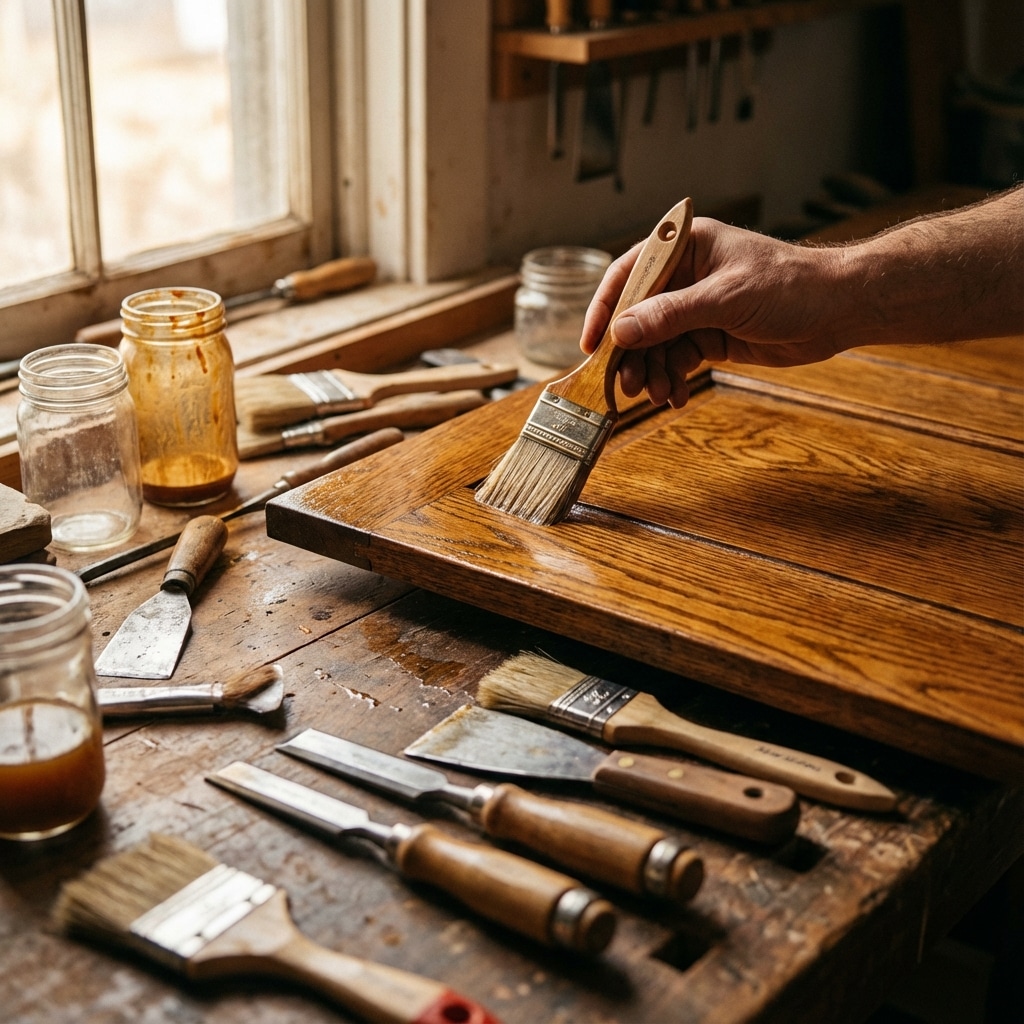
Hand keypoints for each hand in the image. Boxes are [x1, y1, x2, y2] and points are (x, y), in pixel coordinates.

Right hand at [579, 217, 845, 407]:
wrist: (838, 310)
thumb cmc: (790, 286)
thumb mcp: (725, 299)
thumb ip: (670, 316)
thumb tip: (621, 332)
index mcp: (685, 248)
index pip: (630, 274)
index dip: (606, 309)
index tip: (591, 344)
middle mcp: (685, 276)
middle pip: (638, 316)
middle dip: (630, 353)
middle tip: (625, 385)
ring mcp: (696, 308)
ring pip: (655, 344)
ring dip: (651, 371)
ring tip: (655, 395)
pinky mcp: (709, 335)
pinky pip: (677, 359)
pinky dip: (672, 379)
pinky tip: (674, 396)